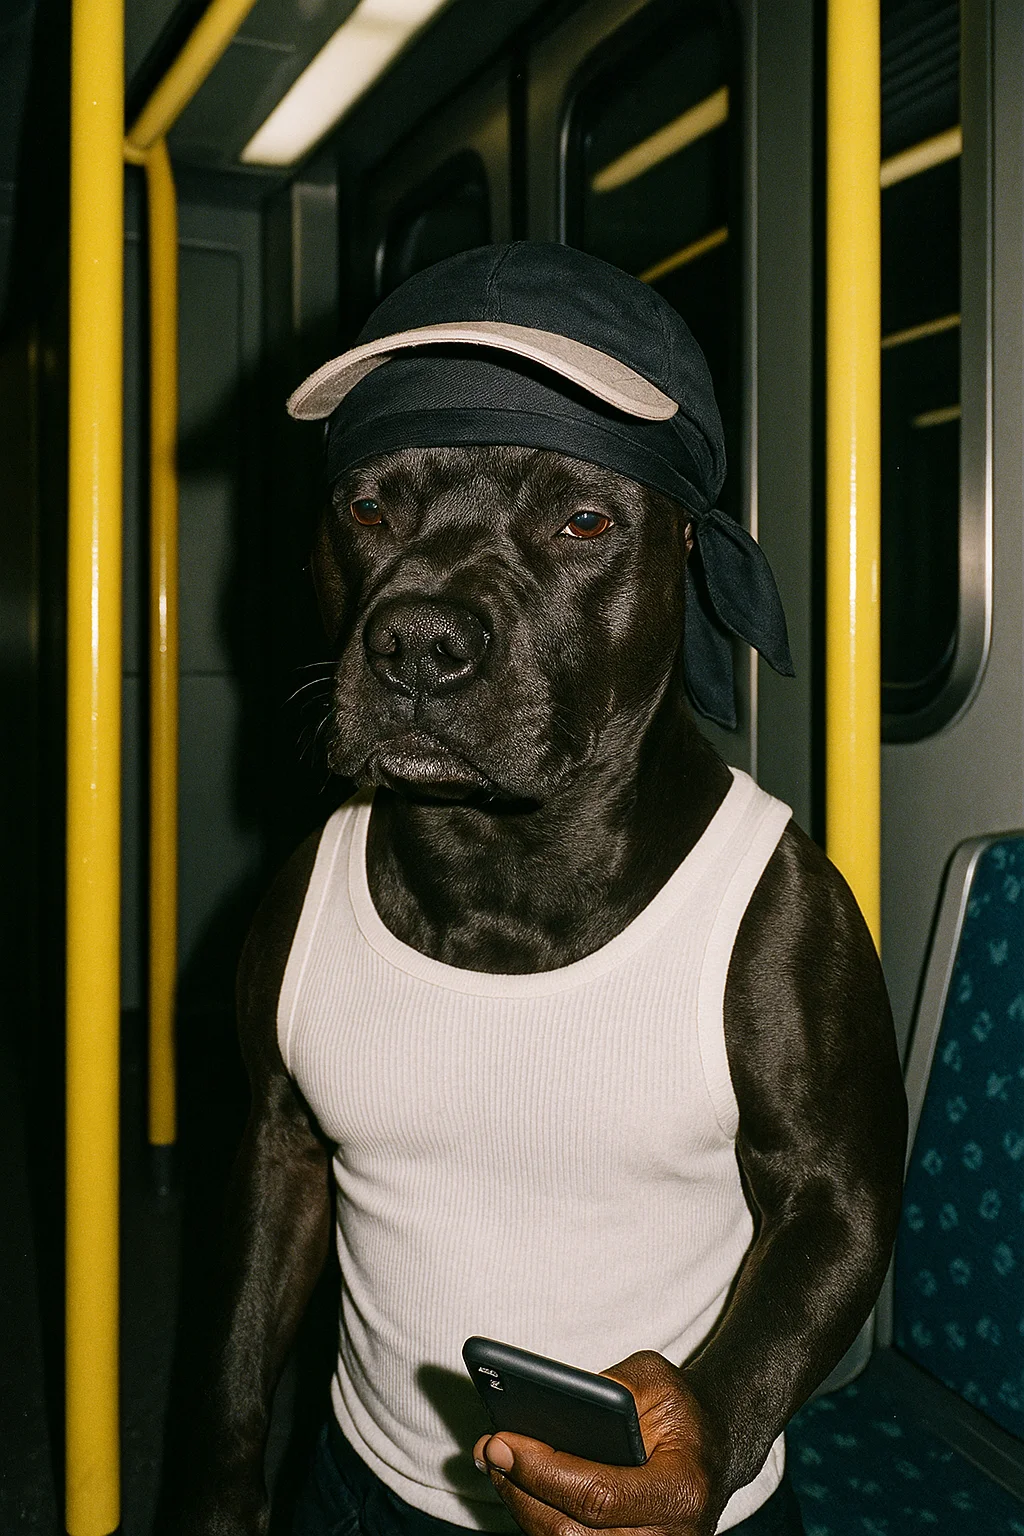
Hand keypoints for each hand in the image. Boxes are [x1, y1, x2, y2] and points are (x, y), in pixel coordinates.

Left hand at [472, 1351, 726, 1535]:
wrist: (711, 1450)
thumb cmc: (679, 1410)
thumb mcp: (657, 1379)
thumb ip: (613, 1386)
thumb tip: (550, 1404)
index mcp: (681, 1490)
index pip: (598, 1495)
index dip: (542, 1471)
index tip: (501, 1440)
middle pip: (571, 1533)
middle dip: (519, 1489)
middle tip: (488, 1449)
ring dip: (522, 1507)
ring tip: (495, 1464)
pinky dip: (539, 1518)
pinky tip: (518, 1486)